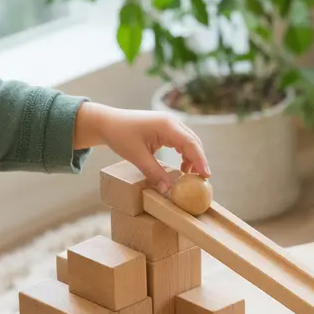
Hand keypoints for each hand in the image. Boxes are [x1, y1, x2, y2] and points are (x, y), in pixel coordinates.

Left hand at [74, 102, 209, 193]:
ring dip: (192, 159)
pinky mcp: (165, 129)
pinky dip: (185, 155)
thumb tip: (168, 190)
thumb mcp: (136, 156)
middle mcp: (171, 122)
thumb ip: (154, 173)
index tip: (206, 176)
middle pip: (194, 142)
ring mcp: (169, 124)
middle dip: (199, 161)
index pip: (191, 144)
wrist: (107, 122)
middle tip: (202, 181)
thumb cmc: (120, 135)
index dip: (200, 161)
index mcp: (166, 126)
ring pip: (189, 142)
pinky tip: (182, 167)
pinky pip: (182, 142)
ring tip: (190, 177)